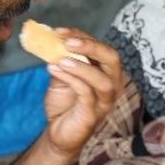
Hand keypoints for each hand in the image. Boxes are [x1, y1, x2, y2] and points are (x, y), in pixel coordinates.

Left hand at [41, 29, 121, 155]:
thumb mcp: (60, 76)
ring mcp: (104, 101)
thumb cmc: (64, 104)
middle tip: (68, 41)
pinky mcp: (93, 115)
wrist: (58, 132)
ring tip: (60, 59)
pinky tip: (54, 70)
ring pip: (103, 80)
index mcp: (106, 72)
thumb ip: (60, 60)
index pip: (101, 48)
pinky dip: (71, 79)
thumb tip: (51, 41)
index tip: (59, 31)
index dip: (82, 36)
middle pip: (112, 59)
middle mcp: (112, 85)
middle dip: (91, 46)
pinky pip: (87, 94)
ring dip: (81, 66)